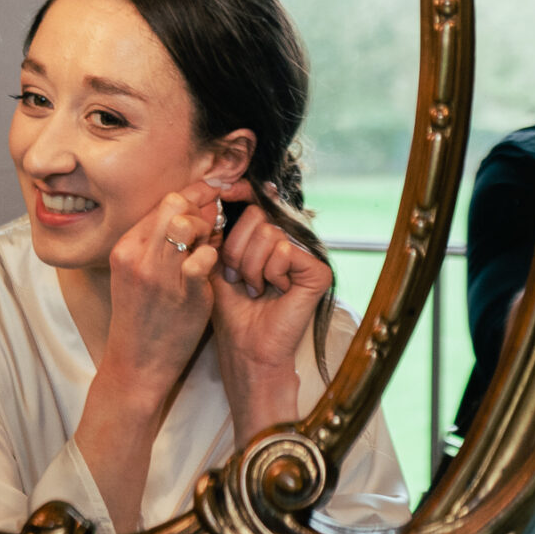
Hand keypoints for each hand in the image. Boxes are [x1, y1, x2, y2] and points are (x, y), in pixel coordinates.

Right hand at [102, 178, 225, 409]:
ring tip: (208, 250)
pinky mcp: (183, 294)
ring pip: (187, 224)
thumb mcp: (138, 275)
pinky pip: (205, 257)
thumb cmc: (143, 319)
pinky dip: (213, 257)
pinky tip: (212, 270)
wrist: (137, 364)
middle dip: (197, 211)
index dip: (191, 197)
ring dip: (205, 232)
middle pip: (174, 204)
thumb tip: (197, 211)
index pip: (161, 202)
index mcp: (125, 247)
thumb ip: (161, 244)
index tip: (210, 197)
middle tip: (207, 232)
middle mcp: (137, 255)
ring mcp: (158, 274)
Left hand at [210, 182, 331, 441]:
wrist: (245, 347)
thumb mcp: (217, 260)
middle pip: (258, 216)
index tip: (221, 190)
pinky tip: (274, 291)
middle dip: (236, 248)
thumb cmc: (230, 307)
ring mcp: (307, 254)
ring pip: (269, 234)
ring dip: (250, 266)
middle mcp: (291, 240)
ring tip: (254, 288)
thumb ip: (219, 226)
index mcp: (268, 235)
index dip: (239, 192)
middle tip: (238, 276)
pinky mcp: (319, 271)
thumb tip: (215, 187)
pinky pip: (286, 250)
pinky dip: (271, 273)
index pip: (257, 201)